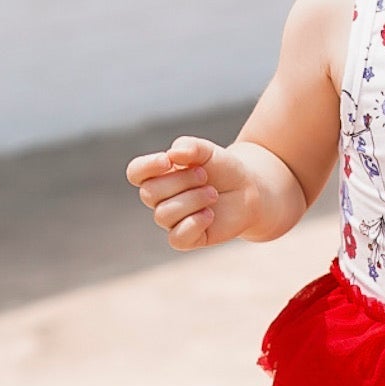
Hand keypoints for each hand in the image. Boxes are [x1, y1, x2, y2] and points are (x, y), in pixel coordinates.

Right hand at [125, 136, 257, 250]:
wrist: (248, 189)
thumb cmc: (223, 168)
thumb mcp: (208, 151)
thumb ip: (190, 147)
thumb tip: (173, 155)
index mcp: (159, 175)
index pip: (136, 172)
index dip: (147, 167)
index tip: (168, 161)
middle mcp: (161, 199)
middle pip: (150, 193)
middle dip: (180, 181)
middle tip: (205, 176)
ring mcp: (172, 220)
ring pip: (163, 214)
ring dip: (192, 200)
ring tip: (213, 193)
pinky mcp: (188, 239)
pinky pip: (176, 238)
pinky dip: (193, 223)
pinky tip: (209, 214)